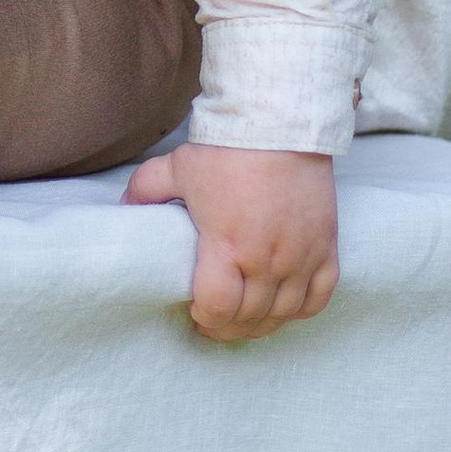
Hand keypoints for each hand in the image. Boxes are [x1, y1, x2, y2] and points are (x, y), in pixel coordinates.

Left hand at [125, 142, 339, 342]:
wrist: (281, 123)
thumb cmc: (228, 149)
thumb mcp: (177, 168)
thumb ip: (146, 190)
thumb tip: (125, 208)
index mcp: (227, 245)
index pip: (217, 307)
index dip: (203, 319)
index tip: (194, 312)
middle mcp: (267, 258)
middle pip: (249, 317)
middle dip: (227, 328)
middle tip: (214, 322)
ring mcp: (301, 256)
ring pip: (284, 314)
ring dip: (261, 326)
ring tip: (244, 321)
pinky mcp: (326, 246)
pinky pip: (319, 297)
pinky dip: (300, 309)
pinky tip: (282, 307)